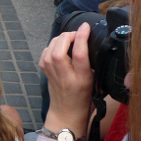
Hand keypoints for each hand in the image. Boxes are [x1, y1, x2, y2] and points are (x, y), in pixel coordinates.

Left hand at [39, 22, 92, 136]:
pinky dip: (51, 46)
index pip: (79, 54)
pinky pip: (45, 54)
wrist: (66, 113)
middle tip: (76, 33)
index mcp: (81, 79)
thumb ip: (95, 64)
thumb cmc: (84, 98)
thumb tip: (91, 42)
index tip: (86, 27)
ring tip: (69, 38)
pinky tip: (58, 46)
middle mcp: (65, 76)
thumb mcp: (96, 82)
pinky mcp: (45, 73)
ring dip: (59, 39)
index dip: (82, 37)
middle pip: (59, 50)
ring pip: (49, 51)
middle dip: (67, 36)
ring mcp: (52, 75)